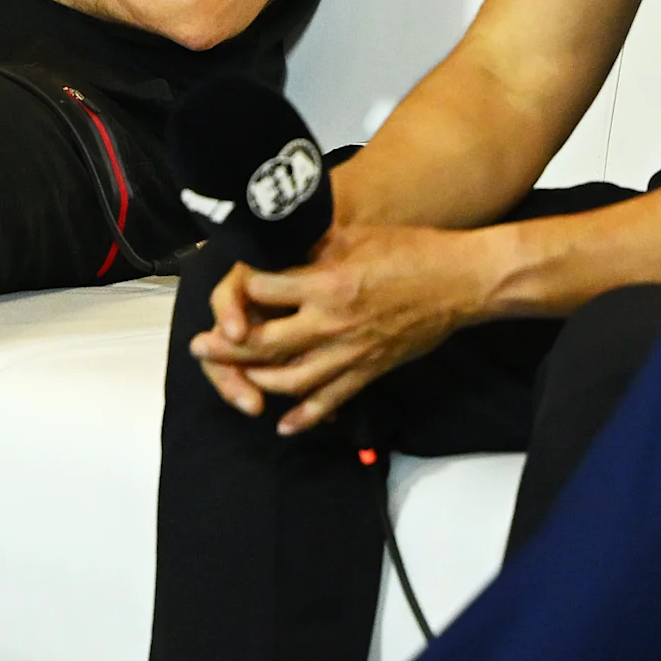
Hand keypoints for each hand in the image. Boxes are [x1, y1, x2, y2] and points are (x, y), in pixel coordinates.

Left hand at [189, 224, 501, 433]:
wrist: (459, 281)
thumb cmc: (409, 250)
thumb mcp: (352, 236)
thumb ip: (310, 248)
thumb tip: (273, 248)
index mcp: (325, 281)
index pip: (260, 291)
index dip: (237, 294)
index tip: (224, 296)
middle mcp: (332, 321)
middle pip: (263, 343)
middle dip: (226, 349)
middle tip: (200, 348)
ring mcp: (350, 351)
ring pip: (290, 379)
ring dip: (257, 382)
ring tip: (237, 379)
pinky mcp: (369, 370)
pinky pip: (331, 400)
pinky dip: (306, 416)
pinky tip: (285, 424)